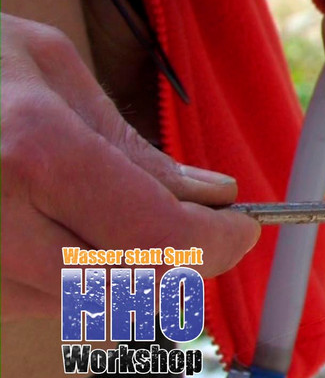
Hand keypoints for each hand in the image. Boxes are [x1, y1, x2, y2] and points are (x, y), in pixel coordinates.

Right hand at [0, 14, 258, 320]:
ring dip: (127, 274)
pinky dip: (72, 281)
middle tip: (201, 228)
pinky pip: (31, 302)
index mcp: (34, 149)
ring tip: (124, 215)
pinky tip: (68, 231)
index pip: (162, 237)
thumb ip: (135, 147)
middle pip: (128, 289)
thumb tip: (214, 196)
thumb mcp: (50, 70)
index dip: (219, 243)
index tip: (241, 228)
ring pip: (81, 307)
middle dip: (181, 264)